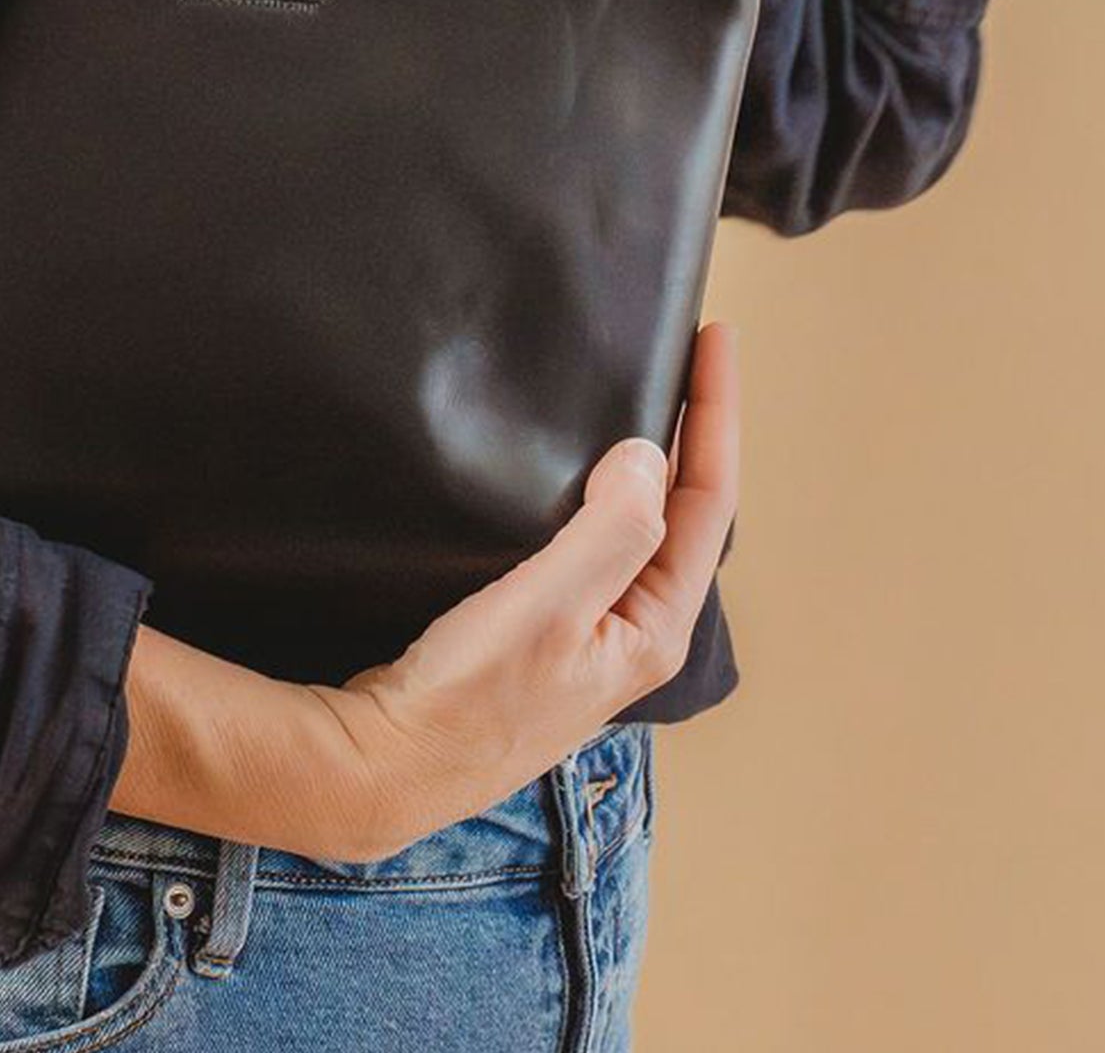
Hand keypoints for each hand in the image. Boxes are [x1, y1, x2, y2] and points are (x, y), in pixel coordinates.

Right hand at [306, 318, 739, 862]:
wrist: (388, 764)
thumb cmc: (467, 700)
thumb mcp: (548, 609)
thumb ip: (610, 532)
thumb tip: (647, 455)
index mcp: (654, 626)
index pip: (709, 500)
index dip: (716, 415)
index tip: (714, 339)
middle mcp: (633, 629)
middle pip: (685, 511)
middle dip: (694, 432)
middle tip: (689, 357)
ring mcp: (589, 632)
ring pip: (638, 525)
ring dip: (648, 460)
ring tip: (649, 396)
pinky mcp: (544, 629)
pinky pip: (592, 540)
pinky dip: (597, 490)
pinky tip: (575, 471)